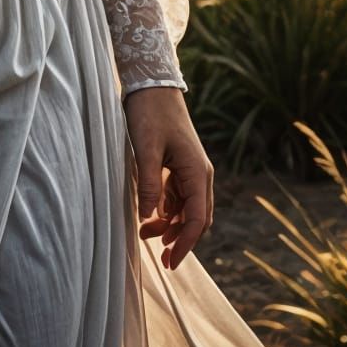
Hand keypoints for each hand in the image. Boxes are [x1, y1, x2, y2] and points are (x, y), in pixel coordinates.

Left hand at [124, 85, 213, 270]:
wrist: (152, 85)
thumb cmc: (150, 113)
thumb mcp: (146, 148)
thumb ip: (149, 183)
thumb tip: (149, 216)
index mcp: (198, 172)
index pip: (197, 218)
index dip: (185, 243)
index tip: (170, 261)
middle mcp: (200, 174)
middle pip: (195, 218)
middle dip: (180, 239)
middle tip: (161, 259)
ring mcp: (190, 170)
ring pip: (186, 208)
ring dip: (170, 224)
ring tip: (146, 235)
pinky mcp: (179, 165)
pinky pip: (177, 196)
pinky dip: (166, 209)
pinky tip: (150, 215)